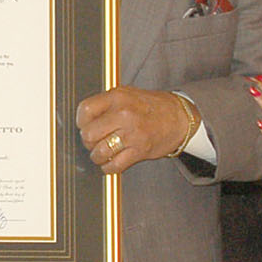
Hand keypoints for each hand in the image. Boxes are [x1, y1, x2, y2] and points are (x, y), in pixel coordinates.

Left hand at [76, 87, 194, 172]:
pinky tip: (110, 163)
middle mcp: (123, 114)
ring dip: (97, 156)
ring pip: (99, 152)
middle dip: (88, 141)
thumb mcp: (128, 94)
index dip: (81, 121)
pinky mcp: (140, 151)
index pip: (85, 110)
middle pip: (88, 134)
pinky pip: (114, 165)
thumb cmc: (151, 106)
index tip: (84, 126)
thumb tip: (84, 119)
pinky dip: (108, 168)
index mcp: (118, 97)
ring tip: (102, 153)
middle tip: (94, 141)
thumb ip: (106, 103)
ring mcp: (132, 133)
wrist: (180, 117)